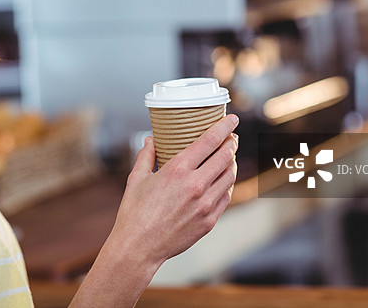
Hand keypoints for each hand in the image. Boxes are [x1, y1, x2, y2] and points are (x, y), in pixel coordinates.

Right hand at [111, 114, 238, 271]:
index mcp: (177, 170)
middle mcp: (195, 185)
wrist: (139, 247)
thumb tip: (151, 140)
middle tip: (231, 137)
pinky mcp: (209, 220)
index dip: (224, 127)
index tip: (232, 119)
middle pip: (225, 156)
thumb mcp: (136, 179)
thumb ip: (146, 156)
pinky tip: (223, 179)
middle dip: (231, 142)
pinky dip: (227, 184)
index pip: (209, 141)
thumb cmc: (135, 212)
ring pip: (229, 176)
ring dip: (232, 162)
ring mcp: (205, 204)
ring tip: (229, 156)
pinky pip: (226, 196)